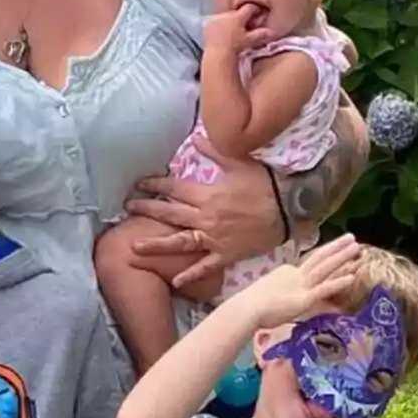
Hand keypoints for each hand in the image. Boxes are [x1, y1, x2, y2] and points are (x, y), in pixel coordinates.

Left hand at [127, 157, 283, 289]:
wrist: (289, 207)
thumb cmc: (264, 182)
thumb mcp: (238, 161)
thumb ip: (213, 150)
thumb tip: (194, 136)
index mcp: (207, 194)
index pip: (173, 188)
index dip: (155, 185)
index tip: (139, 184)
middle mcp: (206, 217)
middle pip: (170, 214)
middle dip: (147, 210)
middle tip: (128, 209)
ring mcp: (215, 238)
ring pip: (180, 242)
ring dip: (157, 245)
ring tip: (135, 248)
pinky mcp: (227, 254)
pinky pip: (206, 266)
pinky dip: (191, 274)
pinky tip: (175, 281)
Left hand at [204, 3, 272, 53]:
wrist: (217, 53)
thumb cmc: (235, 47)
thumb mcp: (249, 41)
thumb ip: (260, 35)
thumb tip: (271, 32)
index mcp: (237, 16)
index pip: (249, 8)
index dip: (255, 10)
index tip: (258, 14)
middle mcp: (226, 14)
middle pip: (237, 12)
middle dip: (242, 18)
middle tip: (246, 26)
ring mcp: (215, 19)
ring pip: (226, 16)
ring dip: (230, 21)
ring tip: (233, 31)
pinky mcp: (207, 25)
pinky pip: (216, 21)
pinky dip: (220, 25)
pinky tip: (222, 33)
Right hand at [239, 234, 360, 328]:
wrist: (247, 308)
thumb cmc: (252, 304)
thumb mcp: (269, 294)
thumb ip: (278, 293)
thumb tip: (279, 296)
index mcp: (288, 272)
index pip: (310, 263)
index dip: (326, 255)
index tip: (338, 248)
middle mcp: (296, 274)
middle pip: (320, 258)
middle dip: (337, 247)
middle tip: (352, 237)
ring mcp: (301, 285)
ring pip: (325, 268)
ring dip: (342, 257)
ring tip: (356, 247)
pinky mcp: (305, 298)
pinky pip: (324, 288)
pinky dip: (338, 282)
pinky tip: (352, 277)